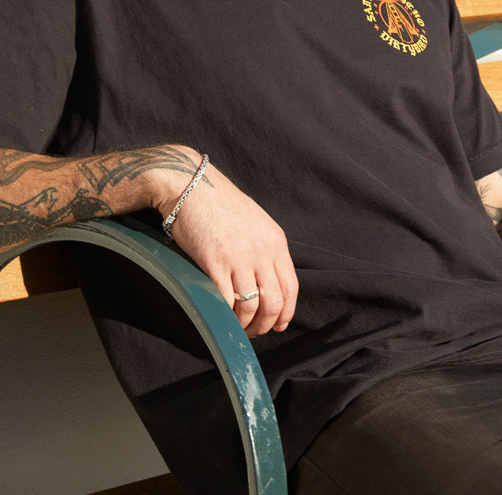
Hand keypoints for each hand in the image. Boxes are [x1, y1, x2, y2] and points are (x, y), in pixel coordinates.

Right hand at [156, 155, 297, 337]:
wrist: (192, 186)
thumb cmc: (221, 205)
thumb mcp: (257, 223)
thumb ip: (266, 249)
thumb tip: (268, 280)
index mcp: (276, 241)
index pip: (291, 287)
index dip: (287, 313)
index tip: (278, 325)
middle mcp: (263, 250)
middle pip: (274, 302)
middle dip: (266, 324)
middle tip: (254, 332)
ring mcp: (239, 257)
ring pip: (250, 306)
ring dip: (244, 325)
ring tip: (235, 327)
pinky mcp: (214, 262)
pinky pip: (225, 300)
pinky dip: (224, 317)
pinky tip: (220, 319)